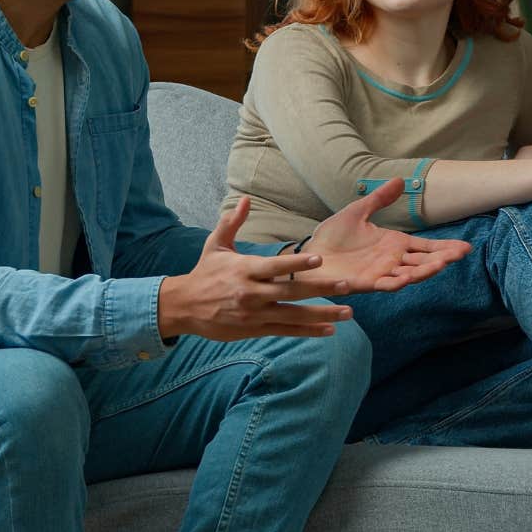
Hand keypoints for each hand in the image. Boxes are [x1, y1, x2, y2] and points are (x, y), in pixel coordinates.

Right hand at [159, 197, 356, 341]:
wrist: (183, 307)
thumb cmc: (204, 273)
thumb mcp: (215, 245)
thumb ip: (232, 223)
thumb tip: (245, 199)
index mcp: (244, 269)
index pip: (275, 266)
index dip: (297, 263)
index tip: (319, 259)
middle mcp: (252, 292)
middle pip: (291, 291)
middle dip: (320, 288)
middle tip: (346, 285)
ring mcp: (255, 313)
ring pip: (294, 314)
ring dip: (323, 314)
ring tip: (348, 312)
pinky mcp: (255, 329)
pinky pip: (286, 330)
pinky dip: (308, 331)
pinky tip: (329, 330)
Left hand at [308, 179, 473, 291]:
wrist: (309, 255)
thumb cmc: (332, 237)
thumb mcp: (357, 212)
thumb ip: (379, 198)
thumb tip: (400, 180)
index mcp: (393, 244)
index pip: (426, 247)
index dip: (444, 248)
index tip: (465, 248)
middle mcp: (392, 261)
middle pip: (423, 261)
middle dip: (442, 259)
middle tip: (460, 254)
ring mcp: (380, 273)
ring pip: (409, 274)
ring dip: (424, 271)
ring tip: (441, 264)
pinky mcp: (365, 283)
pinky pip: (383, 285)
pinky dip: (395, 282)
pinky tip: (407, 278)